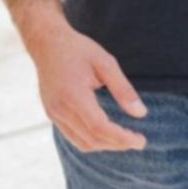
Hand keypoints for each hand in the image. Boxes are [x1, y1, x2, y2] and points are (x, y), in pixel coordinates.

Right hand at [24, 16, 146, 152]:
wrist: (46, 42)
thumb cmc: (78, 50)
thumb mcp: (105, 62)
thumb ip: (123, 89)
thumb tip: (141, 114)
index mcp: (73, 94)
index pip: (100, 127)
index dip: (122, 138)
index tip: (141, 141)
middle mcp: (60, 108)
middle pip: (93, 139)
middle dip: (118, 144)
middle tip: (138, 141)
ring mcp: (53, 113)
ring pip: (82, 143)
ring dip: (106, 146)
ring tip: (124, 139)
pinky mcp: (51, 114)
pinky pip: (73, 136)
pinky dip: (92, 140)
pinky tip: (106, 133)